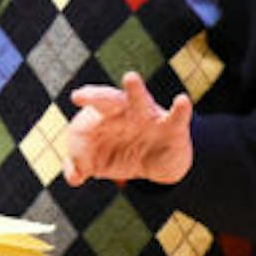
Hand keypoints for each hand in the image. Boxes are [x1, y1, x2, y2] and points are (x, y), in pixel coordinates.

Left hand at [64, 71, 193, 185]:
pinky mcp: (173, 128)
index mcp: (105, 116)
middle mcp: (126, 112)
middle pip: (110, 100)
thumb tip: (73, 178)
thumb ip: (79, 168)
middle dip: (98, 96)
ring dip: (135, 91)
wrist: (159, 163)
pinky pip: (177, 117)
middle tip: (85, 94)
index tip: (77, 97)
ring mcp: (150, 118)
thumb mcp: (97, 162)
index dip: (88, 100)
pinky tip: (182, 100)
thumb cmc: (121, 153)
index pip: (92, 109)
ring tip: (130, 77)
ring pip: (141, 102)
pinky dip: (180, 109)